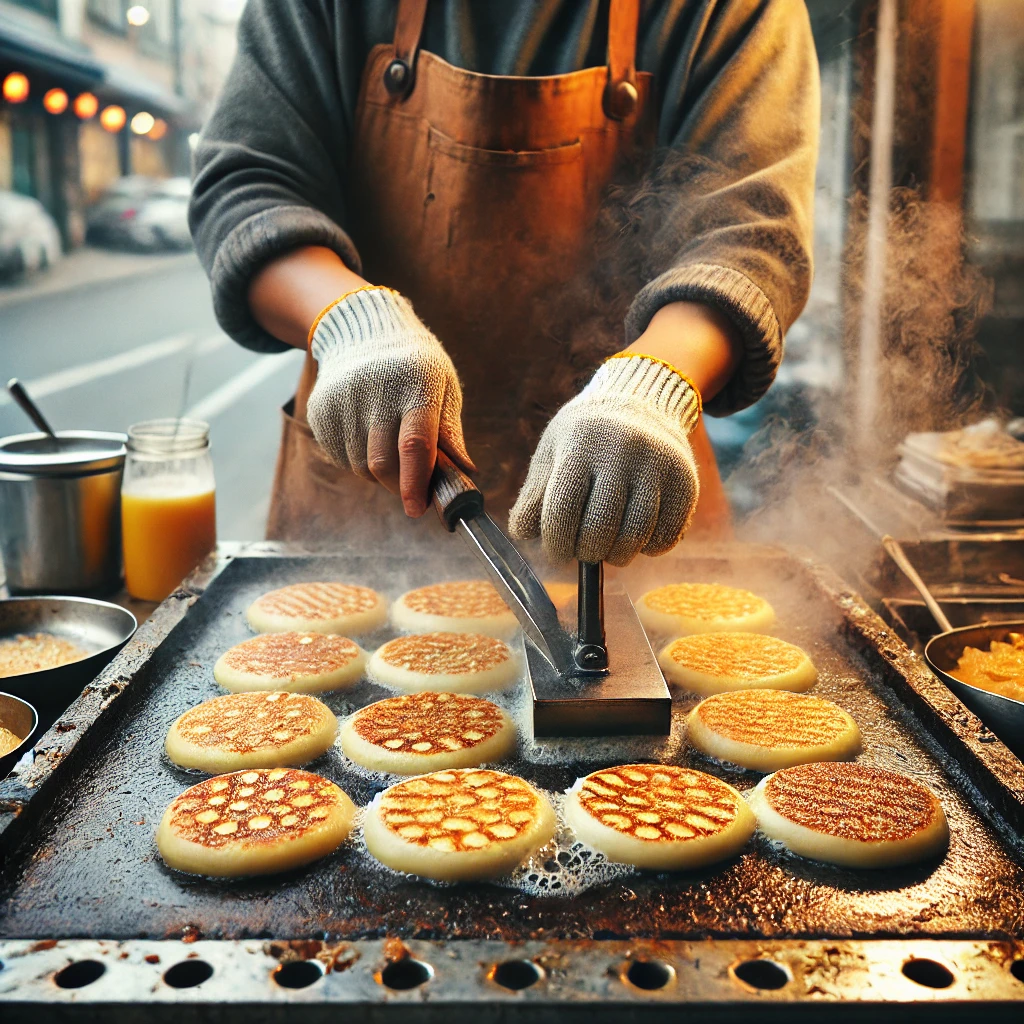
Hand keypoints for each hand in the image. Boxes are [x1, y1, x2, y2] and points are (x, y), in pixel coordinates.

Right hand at [306, 287, 473, 515]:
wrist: (363, 330)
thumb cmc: (415, 366)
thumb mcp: (443, 386)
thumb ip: (450, 432)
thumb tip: (464, 473)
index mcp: (416, 384)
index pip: (415, 444)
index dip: (416, 483)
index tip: (418, 509)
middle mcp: (375, 391)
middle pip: (382, 463)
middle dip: (400, 485)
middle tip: (413, 486)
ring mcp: (342, 400)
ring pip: (360, 466)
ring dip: (380, 472)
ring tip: (390, 445)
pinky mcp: (320, 410)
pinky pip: (340, 457)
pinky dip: (358, 459)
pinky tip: (368, 434)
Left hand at [509, 355, 699, 565]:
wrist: (641, 401)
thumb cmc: (585, 437)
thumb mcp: (552, 452)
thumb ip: (533, 495)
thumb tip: (524, 534)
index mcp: (580, 444)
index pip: (561, 512)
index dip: (556, 543)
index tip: (557, 551)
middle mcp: (622, 452)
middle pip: (599, 529)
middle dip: (586, 552)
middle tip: (583, 550)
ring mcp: (658, 467)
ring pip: (635, 537)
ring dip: (617, 555)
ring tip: (608, 547)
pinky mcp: (685, 481)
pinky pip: (666, 536)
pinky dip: (649, 548)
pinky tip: (636, 537)